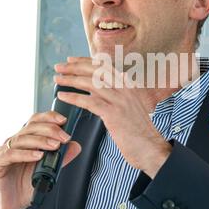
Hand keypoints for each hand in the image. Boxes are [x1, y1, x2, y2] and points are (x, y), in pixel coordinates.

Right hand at [0, 111, 80, 208]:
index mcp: (26, 140)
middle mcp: (14, 143)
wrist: (10, 206)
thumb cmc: (25, 186)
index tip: (64, 120)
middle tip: (65, 137)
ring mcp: (4, 152)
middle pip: (31, 127)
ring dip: (41, 140)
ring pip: (22, 139)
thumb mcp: (47, 171)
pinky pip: (11, 155)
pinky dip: (26, 154)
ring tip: (55, 146)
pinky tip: (38, 155)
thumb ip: (61, 158)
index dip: (49, 117)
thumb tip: (76, 146)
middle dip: (51, 129)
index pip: (36, 121)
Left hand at [54, 57, 171, 178]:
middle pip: (95, 70)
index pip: (104, 66)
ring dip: (71, 79)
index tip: (71, 59)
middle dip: (74, 66)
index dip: (85, 61)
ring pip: (91, 83)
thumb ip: (115, 96)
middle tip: (59, 66)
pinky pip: (89, 101)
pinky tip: (63, 96)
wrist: (151, 148)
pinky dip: (74, 97)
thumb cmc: (138, 132)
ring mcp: (120, 100)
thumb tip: (95, 90)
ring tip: (57, 80)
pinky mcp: (114, 113)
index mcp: (128, 85)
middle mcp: (125, 89)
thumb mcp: (129, 107)